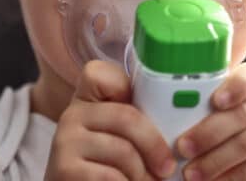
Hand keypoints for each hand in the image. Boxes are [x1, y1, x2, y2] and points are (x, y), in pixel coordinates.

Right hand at [45, 60, 177, 180]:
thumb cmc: (105, 168)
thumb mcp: (117, 136)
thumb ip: (135, 121)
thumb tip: (179, 117)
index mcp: (86, 100)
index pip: (103, 75)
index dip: (127, 88)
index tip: (148, 112)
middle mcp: (72, 115)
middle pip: (127, 118)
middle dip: (155, 147)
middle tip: (167, 168)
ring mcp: (65, 142)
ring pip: (123, 151)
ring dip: (144, 175)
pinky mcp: (65, 169)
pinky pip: (111, 176)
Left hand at [176, 62, 245, 180]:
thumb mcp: (242, 96)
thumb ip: (214, 96)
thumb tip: (167, 106)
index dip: (233, 89)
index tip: (215, 101)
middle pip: (242, 117)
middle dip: (209, 135)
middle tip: (182, 148)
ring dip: (216, 163)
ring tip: (191, 174)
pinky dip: (232, 178)